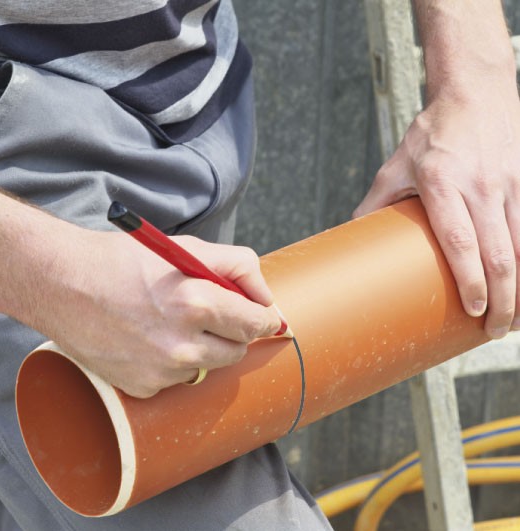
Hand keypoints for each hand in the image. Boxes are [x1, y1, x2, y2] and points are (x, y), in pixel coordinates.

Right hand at [39, 230, 281, 397]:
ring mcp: (161, 371)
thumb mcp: (184, 247)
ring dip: (197, 347)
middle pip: (236, 351)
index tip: (261, 316)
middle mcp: (183, 344)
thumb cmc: (120, 260)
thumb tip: (266, 298)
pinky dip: (167, 362)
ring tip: (164, 321)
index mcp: (197, 303)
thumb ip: (236, 266)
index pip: (256, 324)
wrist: (61, 284)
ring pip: (204, 365)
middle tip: (206, 313)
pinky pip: (173, 379)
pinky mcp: (141, 386)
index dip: (262, 317)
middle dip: (230, 332)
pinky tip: (142, 338)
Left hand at [354, 84, 519, 338]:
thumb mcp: (396, 165)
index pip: (460, 242)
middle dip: (504, 299)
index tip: (474, 311)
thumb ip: (376, 202)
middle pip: (501, 254)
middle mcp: (482, 186)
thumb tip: (353, 236)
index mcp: (442, 184)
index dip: (470, 280)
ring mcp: (513, 183)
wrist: (477, 91)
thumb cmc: (434, 132)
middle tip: (495, 330)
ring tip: (516, 318)